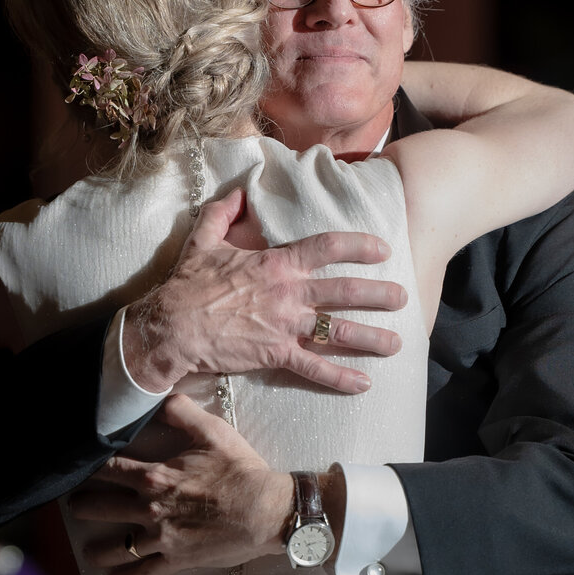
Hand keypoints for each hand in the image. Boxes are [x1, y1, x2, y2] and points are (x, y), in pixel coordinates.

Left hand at [71, 393, 299, 574]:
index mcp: (155, 475)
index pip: (110, 469)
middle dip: (84, 507)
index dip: (91, 468)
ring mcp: (162, 536)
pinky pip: (144, 574)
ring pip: (117, 546)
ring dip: (97, 550)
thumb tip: (159, 394)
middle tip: (74, 508)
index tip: (77, 468)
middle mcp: (150, 507)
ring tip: (88, 552)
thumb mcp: (212, 431)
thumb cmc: (240, 469)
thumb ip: (181, 412)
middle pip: (103, 508)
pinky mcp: (177, 560)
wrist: (266, 509)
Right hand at [124, 188, 405, 394]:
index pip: (326, 248)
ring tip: (396, 343)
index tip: (381, 249)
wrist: (171, 327)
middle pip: (344, 291)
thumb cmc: (187, 285)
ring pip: (338, 331)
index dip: (358, 246)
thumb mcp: (203, 240)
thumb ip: (223, 213)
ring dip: (371, 338)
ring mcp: (285, 325)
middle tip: (402, 296)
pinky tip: (364, 383)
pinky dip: (340, 378)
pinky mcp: (276, 355)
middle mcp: (288, 293)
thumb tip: (239, 190)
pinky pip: (314, 368)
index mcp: (276, 264)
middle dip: (378, 294)